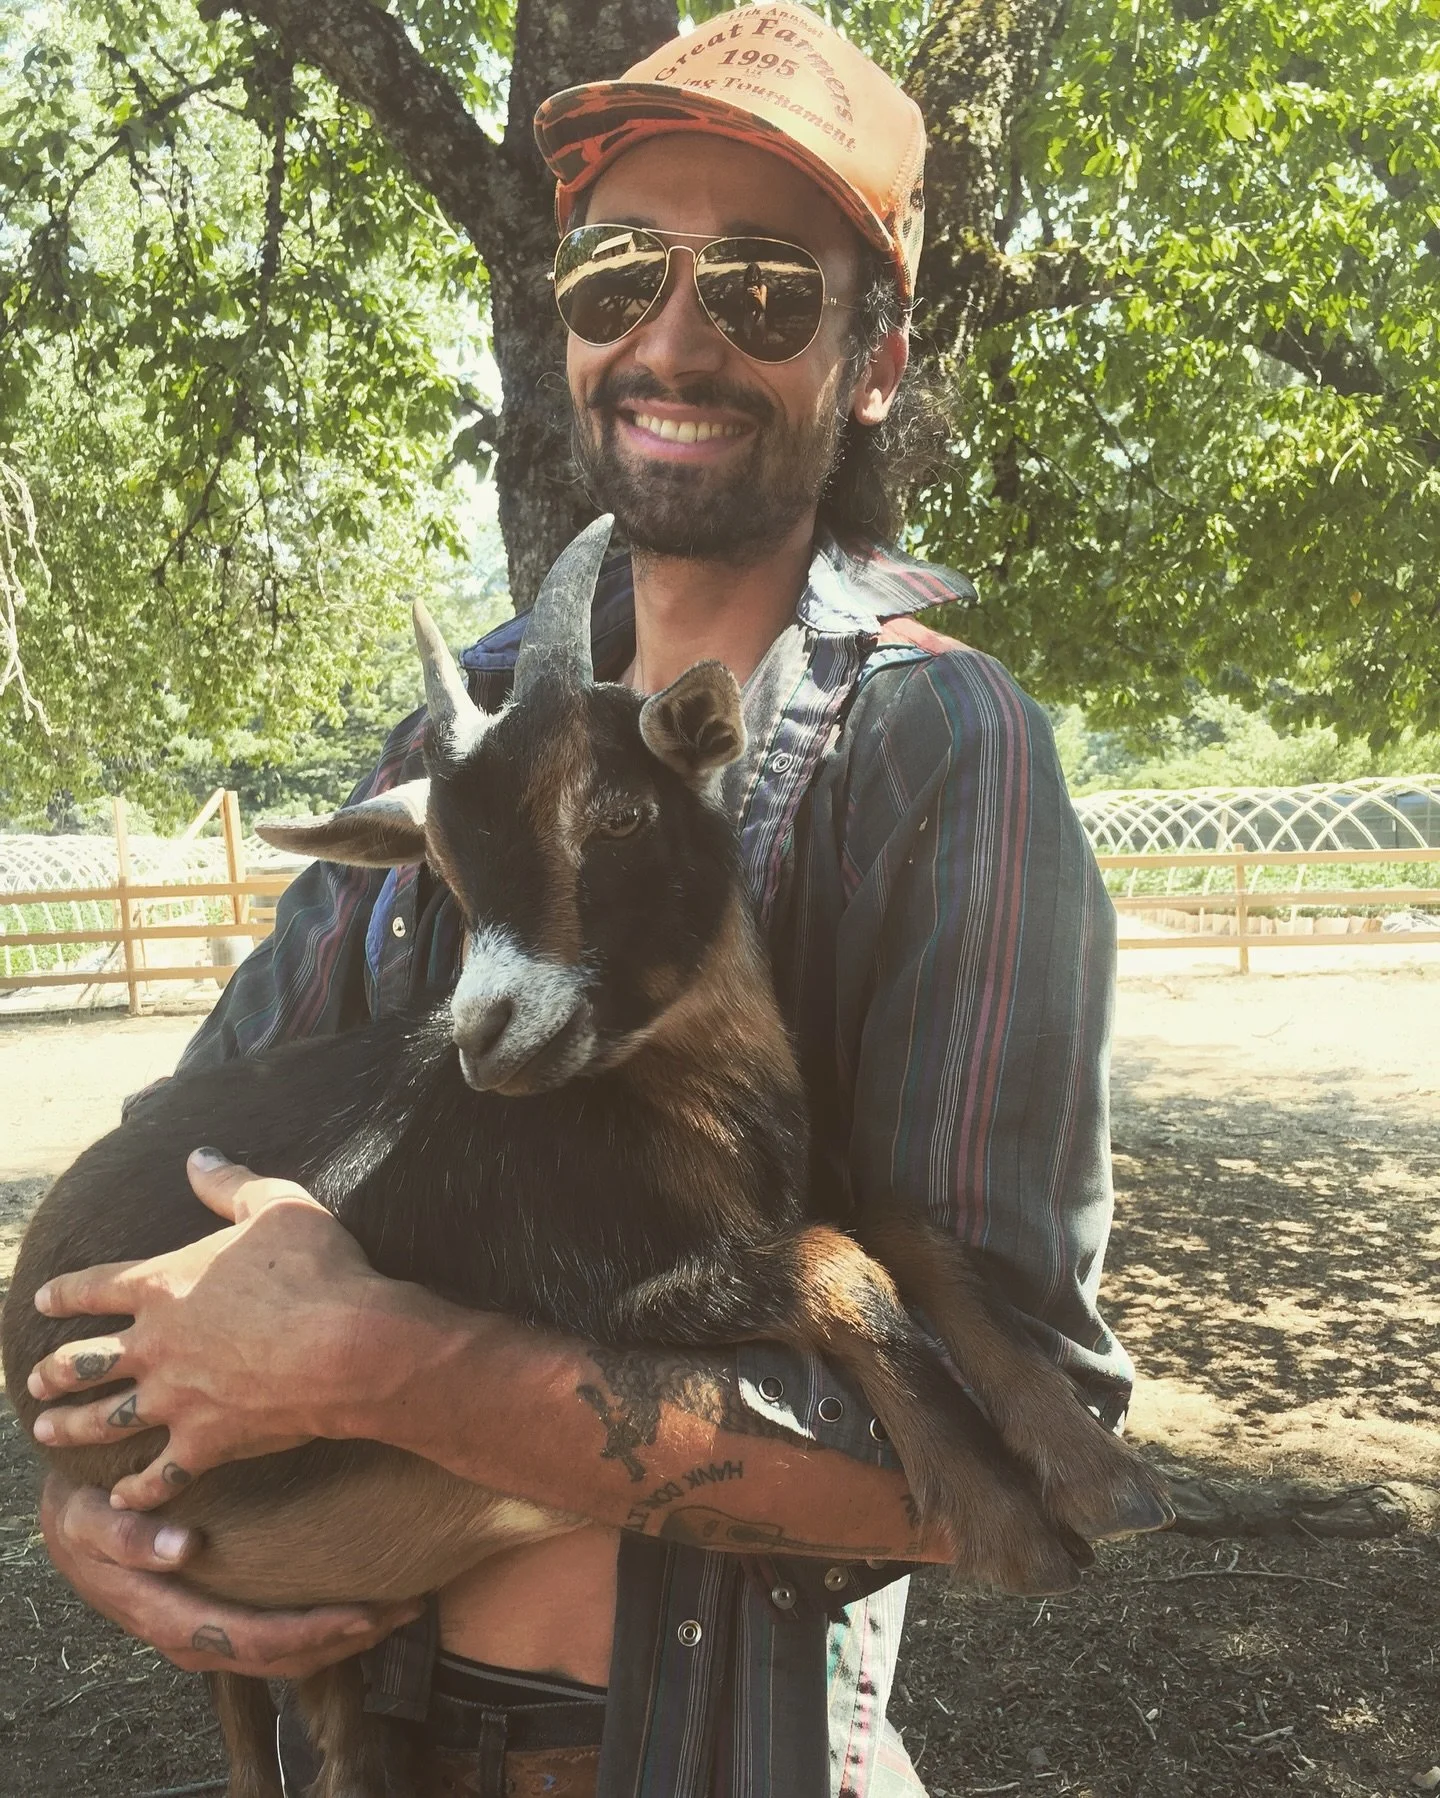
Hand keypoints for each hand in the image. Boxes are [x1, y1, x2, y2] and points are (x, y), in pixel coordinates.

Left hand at [27, 1149, 395, 1509]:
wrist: (348, 1345)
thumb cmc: (317, 1269)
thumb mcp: (276, 1205)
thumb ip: (229, 1183)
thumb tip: (198, 1155)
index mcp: (165, 1284)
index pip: (94, 1288)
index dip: (65, 1294)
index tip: (42, 1302)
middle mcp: (156, 1345)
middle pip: (85, 1361)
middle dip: (53, 1371)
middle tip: (32, 1381)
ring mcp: (176, 1398)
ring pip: (105, 1419)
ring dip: (70, 1426)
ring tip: (47, 1430)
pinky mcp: (206, 1442)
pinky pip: (159, 1474)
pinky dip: (136, 1489)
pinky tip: (120, 1495)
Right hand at [40, 1473, 421, 1676]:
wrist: (68, 1523)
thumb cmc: (86, 1511)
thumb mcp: (92, 1516)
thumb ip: (129, 1535)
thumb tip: (183, 1548)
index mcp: (168, 1616)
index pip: (254, 1639)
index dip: (314, 1632)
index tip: (367, 1612)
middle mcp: (193, 1638)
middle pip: (283, 1658)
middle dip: (349, 1638)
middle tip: (409, 1605)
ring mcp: (206, 1634)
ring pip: (285, 1656)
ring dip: (345, 1637)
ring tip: (401, 1605)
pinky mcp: (216, 1618)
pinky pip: (275, 1637)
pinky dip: (321, 1628)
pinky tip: (359, 1600)